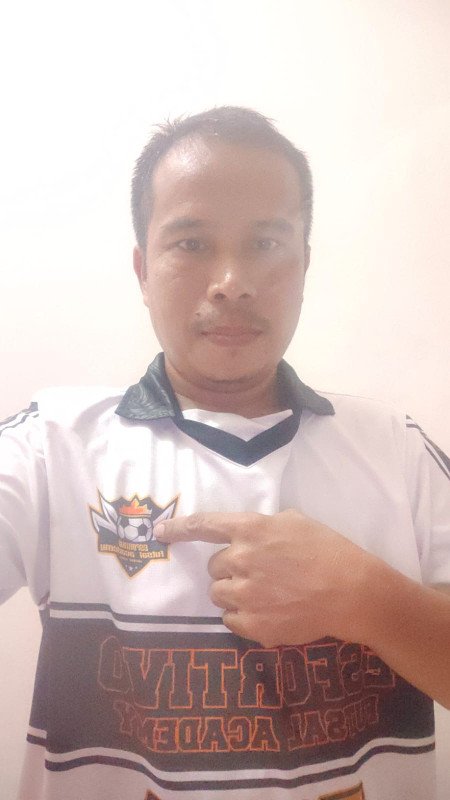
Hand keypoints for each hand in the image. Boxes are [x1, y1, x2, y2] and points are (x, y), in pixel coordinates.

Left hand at [154, 510, 376, 646]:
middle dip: (230, 568)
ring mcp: (244, 594)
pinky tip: (268, 610)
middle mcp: (240, 559)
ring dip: (234, 592)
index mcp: (250, 529)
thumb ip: (263, 526)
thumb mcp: (294, 521)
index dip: (178, 528)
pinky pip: (230, 619)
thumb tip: (247, 535)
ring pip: (219, 594)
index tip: (160, 533)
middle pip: (214, 566)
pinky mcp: (252, 624)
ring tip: (266, 594)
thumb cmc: (328, 550)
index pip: (203, 525)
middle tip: (259, 572)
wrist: (352, 591)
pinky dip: (243, 615)